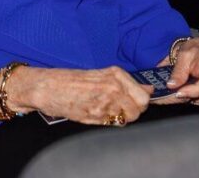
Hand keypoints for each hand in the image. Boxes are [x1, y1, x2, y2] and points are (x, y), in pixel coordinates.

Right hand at [2, 66, 152, 125]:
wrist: (48, 87)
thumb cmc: (72, 81)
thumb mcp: (101, 76)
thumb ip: (126, 84)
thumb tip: (149, 90)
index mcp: (116, 74)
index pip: (143, 95)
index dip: (139, 102)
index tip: (131, 102)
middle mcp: (114, 86)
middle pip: (140, 108)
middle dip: (132, 111)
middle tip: (118, 109)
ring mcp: (106, 101)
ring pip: (128, 118)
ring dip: (119, 117)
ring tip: (104, 111)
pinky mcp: (97, 114)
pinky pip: (112, 123)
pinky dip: (107, 122)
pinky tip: (95, 113)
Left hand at [163, 38, 198, 105]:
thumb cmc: (193, 49)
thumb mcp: (184, 55)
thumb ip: (178, 70)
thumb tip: (171, 85)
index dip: (194, 91)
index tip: (178, 92)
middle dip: (185, 98)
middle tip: (168, 97)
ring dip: (185, 100)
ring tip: (170, 95)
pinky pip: (198, 100)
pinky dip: (187, 99)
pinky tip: (175, 95)